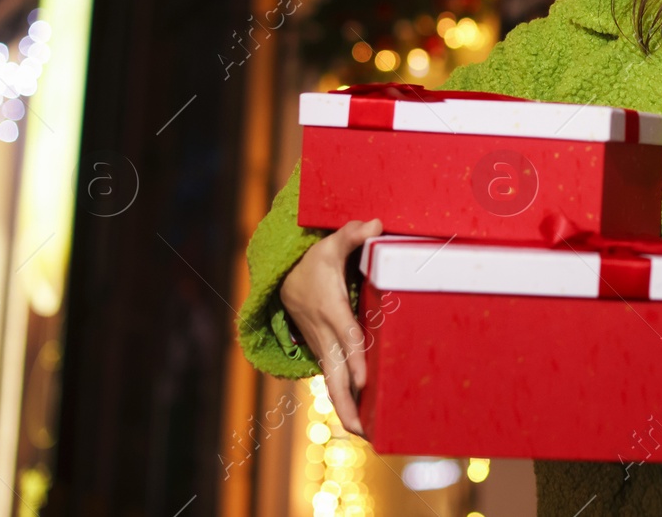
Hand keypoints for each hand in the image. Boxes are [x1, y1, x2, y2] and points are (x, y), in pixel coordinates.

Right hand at [279, 218, 382, 435]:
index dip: (356, 357)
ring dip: (347, 410)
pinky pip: (335, 382)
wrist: (284, 280)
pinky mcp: (325, 354)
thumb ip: (353, 234)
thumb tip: (377, 223)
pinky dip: (345, 402)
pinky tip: (362, 423)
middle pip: (336, 373)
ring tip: (367, 436)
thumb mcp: (329, 245)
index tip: (366, 379)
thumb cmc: (313, 263)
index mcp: (330, 310)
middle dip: (347, 401)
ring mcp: (323, 348)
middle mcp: (325, 335)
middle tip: (363, 429)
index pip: (346, 336)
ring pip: (334, 384)